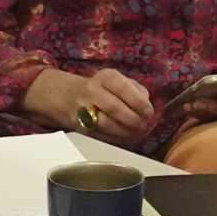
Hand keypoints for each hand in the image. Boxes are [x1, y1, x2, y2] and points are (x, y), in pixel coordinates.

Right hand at [31, 67, 154, 143]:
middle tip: (144, 126)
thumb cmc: (102, 89)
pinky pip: (100, 135)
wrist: (68, 95)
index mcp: (106, 77)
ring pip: (106, 124)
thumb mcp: (118, 81)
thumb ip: (137, 91)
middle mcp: (92, 90)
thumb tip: (147, 109)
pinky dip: (116, 139)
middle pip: (115, 108)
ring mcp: (83, 109)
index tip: (148, 112)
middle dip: (133, 120)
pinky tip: (125, 137)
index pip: (123, 88)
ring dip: (125, 132)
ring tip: (136, 133)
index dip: (138, 102)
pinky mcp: (79, 126)